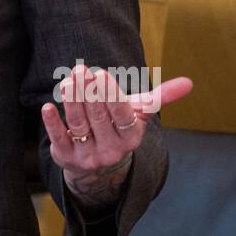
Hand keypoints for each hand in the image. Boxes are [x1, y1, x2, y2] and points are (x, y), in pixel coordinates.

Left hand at [41, 64, 192, 209]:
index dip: (111, 96)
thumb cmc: (118, 127)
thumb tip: (189, 83)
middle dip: (89, 93)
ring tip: (68, 81)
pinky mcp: (67, 157)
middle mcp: (111, 149)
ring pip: (79, 125)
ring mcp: (88, 155)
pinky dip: (52, 124)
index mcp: (130, 136)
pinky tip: (46, 107)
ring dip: (72, 101)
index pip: (121, 115)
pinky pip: (59, 139)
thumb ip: (160, 98)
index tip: (101, 74)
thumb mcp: (138, 113)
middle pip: (98, 118)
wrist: (98, 164)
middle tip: (81, 70)